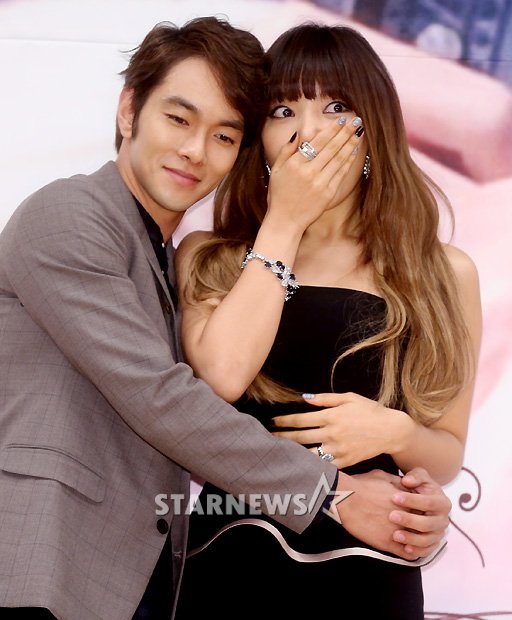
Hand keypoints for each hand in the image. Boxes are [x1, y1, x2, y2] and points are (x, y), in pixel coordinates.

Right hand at [265, 118, 363, 231]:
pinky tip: (354, 152)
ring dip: (351, 144)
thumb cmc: (278, 195)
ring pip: (338, 159)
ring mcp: (319, 183)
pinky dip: (348, 162)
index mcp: (295, 164)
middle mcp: (308, 172)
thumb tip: (298, 134)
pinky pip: (340, 174)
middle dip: (345, 132)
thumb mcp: (275, 170)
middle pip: (331, 147)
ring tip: (359, 133)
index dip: (332, 129)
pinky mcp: (327, 194)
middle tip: (356, 121)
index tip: (341, 120)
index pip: (318, 141)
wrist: (285, 220)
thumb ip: (286, 150)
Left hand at [272, 392, 411, 466]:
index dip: (284, 421)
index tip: (273, 422)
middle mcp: (332, 433)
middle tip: (269, 438)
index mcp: (331, 416)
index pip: (300, 419)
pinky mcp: (345, 461)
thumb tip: (305, 397)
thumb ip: (325, 398)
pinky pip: (324, 466)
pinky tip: (300, 466)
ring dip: (293, 453)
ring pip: (309, 453)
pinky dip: (311, 466)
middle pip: (300, 437)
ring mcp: (338, 449)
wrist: (391, 430)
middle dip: (282, 437)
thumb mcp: (348, 398)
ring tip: (280, 453)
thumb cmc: (370, 411)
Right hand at [331, 468, 449, 559]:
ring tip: (414, 540)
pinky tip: (406, 549)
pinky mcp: (388, 543)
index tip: (420, 513)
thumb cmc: (361, 485)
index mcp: (408, 500)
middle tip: (418, 527)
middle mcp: (407, 517)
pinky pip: (407, 554)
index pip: (426, 510)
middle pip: (425, 527)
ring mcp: (399, 531)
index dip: (423, 512)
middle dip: (422, 527)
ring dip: (418, 542)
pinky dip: (409, 553)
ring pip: (419, 542)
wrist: (345, 498)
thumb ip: (398, 482)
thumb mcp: (383, 476)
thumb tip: (406, 485)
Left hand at [388, 467, 451, 556]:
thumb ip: (415, 476)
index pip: (429, 502)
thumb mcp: (419, 477)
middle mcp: (443, 520)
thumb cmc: (419, 487)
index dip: (412, 500)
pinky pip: (427, 551)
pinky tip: (405, 548)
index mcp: (443, 502)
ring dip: (411, 538)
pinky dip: (417, 551)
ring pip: (427, 540)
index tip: (394, 497)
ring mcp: (439, 533)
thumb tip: (408, 481)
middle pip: (428, 523)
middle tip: (391, 516)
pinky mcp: (433, 544)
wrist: (420, 502)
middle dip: (409, 520)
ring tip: (395, 535)